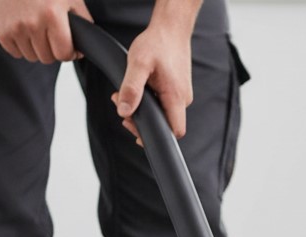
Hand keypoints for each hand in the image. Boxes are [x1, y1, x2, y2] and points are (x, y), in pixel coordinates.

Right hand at [0, 0, 92, 63]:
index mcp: (52, 15)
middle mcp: (32, 23)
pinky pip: (14, 51)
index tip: (69, 47)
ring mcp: (14, 27)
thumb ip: (81, 20)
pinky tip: (23, 29)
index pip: (64, 54)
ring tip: (36, 29)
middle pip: (47, 58)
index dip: (69, 52)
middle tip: (51, 34)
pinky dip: (20, 45)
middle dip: (52, 49)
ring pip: (31, 56)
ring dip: (36, 48)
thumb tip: (84, 44)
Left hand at [114, 2, 199, 142]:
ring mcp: (182, 95)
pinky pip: (165, 104)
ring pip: (163, 114)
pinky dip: (150, 102)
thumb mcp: (138, 63)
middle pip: (165, 124)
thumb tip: (124, 111)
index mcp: (176, 97)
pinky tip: (139, 90)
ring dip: (144, 109)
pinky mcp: (178, 90)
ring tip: (125, 94)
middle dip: (142, 120)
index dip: (157, 137)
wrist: (171, 29)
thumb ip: (131, 89)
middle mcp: (183, 99)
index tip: (138, 131)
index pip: (174, 131)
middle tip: (123, 107)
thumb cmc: (157, 43)